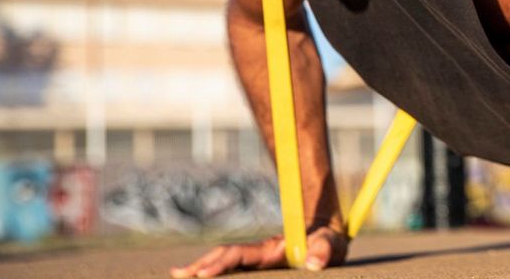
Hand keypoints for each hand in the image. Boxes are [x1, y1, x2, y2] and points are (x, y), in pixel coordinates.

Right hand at [169, 225, 347, 276]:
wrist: (328, 236)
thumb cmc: (329, 241)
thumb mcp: (331, 244)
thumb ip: (325, 249)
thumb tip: (315, 262)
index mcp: (271, 249)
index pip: (239, 255)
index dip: (221, 263)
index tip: (203, 274)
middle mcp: (259, 254)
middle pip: (224, 257)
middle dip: (201, 266)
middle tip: (178, 275)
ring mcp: (257, 261)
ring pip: (224, 264)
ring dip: (201, 269)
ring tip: (178, 275)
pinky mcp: (259, 267)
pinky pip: (233, 271)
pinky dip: (214, 273)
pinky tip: (198, 277)